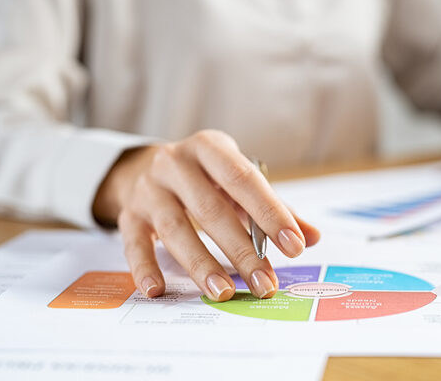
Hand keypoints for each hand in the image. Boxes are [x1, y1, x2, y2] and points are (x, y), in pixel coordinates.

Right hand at [93, 130, 320, 300]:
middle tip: (264, 283)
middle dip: (241, 250)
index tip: (294, 245)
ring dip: (201, 264)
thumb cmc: (203, 177)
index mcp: (210, 147)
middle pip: (210, 210)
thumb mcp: (235, 180)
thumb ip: (272, 207)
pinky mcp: (129, 214)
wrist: (142, 166)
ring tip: (224, 292)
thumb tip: (312, 236)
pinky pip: (134, 243)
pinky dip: (145, 268)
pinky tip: (158, 290)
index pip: (243, 179)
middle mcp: (176, 163)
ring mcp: (149, 189)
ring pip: (175, 229)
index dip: (270, 213)